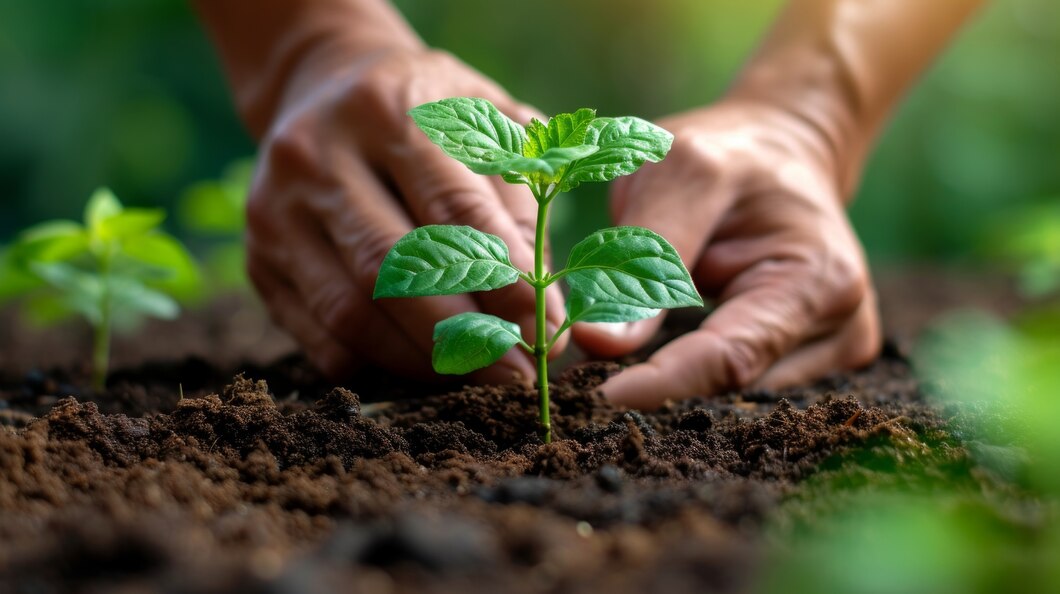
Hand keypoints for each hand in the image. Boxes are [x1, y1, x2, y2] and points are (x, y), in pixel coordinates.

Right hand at [245, 48, 565, 381]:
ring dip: (422, 361)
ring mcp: (276, 210)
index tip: (547, 332)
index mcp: (390, 110)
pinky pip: (318, 335)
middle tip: (515, 375)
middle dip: (462, 335)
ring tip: (475, 376)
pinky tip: (422, 366)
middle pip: (392, 269)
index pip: (455, 212)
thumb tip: (540, 312)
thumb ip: (521, 204)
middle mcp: (319, 156)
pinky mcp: (259, 258)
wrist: (325, 82)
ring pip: (350, 311)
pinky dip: (375, 365)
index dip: (505, 282)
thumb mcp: (488, 123)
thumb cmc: (430, 110)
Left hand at [574, 100, 880, 407]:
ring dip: (674, 373)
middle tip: (589, 367)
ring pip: (727, 389)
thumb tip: (594, 340)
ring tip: (629, 332)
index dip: (664, 383)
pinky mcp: (812, 361)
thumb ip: (642, 259)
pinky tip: (664, 346)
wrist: (782, 150)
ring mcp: (832, 349)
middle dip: (659, 379)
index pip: (732, 358)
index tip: (602, 398)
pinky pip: (735, 381)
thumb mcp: (680, 175)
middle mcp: (841, 327)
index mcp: (820, 279)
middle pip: (729, 383)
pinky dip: (693, 370)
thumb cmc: (730, 152)